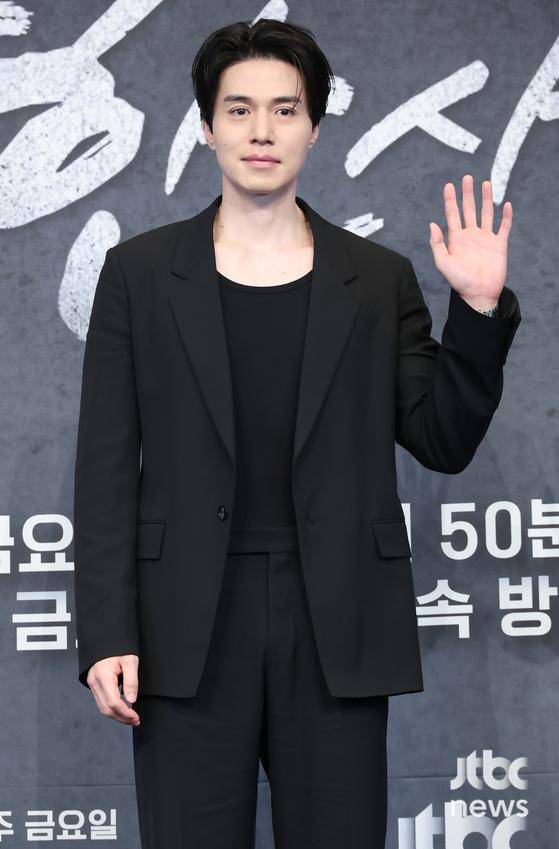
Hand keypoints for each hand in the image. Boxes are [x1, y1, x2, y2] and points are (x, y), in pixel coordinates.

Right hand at [87, 654, 139, 725]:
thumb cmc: (119, 650)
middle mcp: (95, 682)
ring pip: (103, 708)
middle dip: (121, 718)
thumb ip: (131, 681)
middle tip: (135, 721)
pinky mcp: (94, 686)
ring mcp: (92, 685)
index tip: (136, 717)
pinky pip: (101, 703)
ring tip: (130, 719)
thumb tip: (131, 700)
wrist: (106, 644)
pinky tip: (122, 711)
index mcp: (103, 676)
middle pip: (106, 709)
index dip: (125, 712)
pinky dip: (112, 710)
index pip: (113, 702)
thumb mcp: (130, 661)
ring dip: (117, 716)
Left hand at [429, 175, 512, 310]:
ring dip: (486, 199)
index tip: (449, 186)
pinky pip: (504, 227)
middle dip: (468, 194)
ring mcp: (486, 239)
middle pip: (469, 209)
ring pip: (487, 214)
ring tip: (485, 183)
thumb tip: (432, 224)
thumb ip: (437, 244)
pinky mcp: (499, 244)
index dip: (450, 200)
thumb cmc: (459, 281)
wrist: (479, 294)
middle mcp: (471, 235)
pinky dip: (506, 216)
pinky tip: (505, 204)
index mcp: (457, 238)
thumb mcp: (443, 263)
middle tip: (467, 177)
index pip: (452, 214)